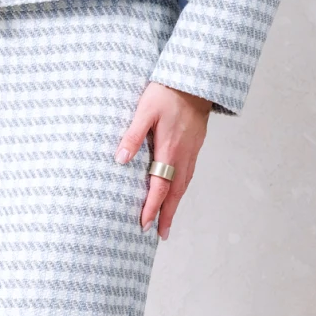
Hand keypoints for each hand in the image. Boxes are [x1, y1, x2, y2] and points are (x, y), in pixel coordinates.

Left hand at [114, 81, 211, 237]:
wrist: (195, 81)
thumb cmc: (167, 93)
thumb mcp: (144, 111)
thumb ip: (132, 136)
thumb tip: (120, 159)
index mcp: (169, 150)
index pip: (159, 187)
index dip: (152, 207)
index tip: (144, 225)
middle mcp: (183, 155)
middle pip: (175, 193)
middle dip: (167, 215)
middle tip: (161, 234)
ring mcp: (191, 151)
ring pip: (184, 185)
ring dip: (175, 205)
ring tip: (168, 220)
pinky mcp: (195, 146)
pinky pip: (189, 174)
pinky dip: (182, 189)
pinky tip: (177, 191)